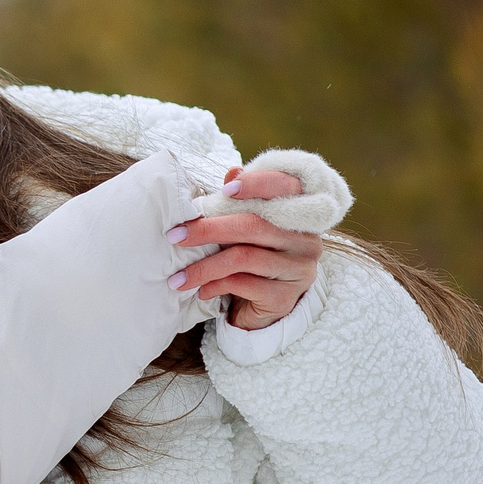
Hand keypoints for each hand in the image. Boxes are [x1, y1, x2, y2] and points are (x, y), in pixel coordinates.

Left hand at [168, 166, 321, 329]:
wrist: (264, 312)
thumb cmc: (254, 265)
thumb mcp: (248, 233)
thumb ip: (243, 204)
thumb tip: (232, 171)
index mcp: (300, 217)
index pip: (288, 188)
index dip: (258, 184)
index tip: (224, 190)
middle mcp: (306, 242)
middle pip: (254, 225)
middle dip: (208, 229)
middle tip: (175, 236)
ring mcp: (299, 270)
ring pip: (244, 257)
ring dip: (204, 266)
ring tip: (178, 277)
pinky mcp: (285, 297)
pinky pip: (243, 285)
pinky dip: (215, 285)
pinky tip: (200, 291)